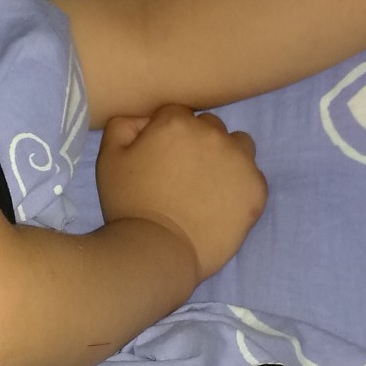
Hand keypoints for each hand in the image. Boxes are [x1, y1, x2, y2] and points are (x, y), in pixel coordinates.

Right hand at [96, 104, 267, 281]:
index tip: (161, 159)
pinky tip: (222, 203)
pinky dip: (240, 185)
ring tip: (208, 186)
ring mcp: (240, 161)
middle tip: (183, 176)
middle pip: (209, 127)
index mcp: (178, 123)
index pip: (177, 114)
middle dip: (197, 144)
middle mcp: (214, 134)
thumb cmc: (129, 205)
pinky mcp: (256, 188)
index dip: (166, 135)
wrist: (159, 251)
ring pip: (238, 145)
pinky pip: (252, 175)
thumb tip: (146, 118)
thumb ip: (124, 125)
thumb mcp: (109, 158)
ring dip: (226, 157)